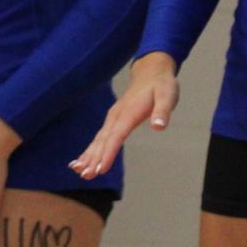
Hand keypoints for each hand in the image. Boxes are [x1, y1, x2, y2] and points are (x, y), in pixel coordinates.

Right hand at [72, 52, 178, 179]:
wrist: (151, 71)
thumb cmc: (161, 85)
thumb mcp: (167, 95)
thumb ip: (162, 111)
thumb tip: (158, 126)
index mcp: (129, 112)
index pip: (117, 135)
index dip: (108, 152)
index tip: (100, 169)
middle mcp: (117, 116)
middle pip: (103, 140)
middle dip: (93, 158)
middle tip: (85, 175)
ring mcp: (113, 118)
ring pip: (99, 139)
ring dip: (89, 155)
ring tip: (78, 171)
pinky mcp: (112, 120)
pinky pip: (100, 137)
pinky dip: (90, 149)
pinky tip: (81, 161)